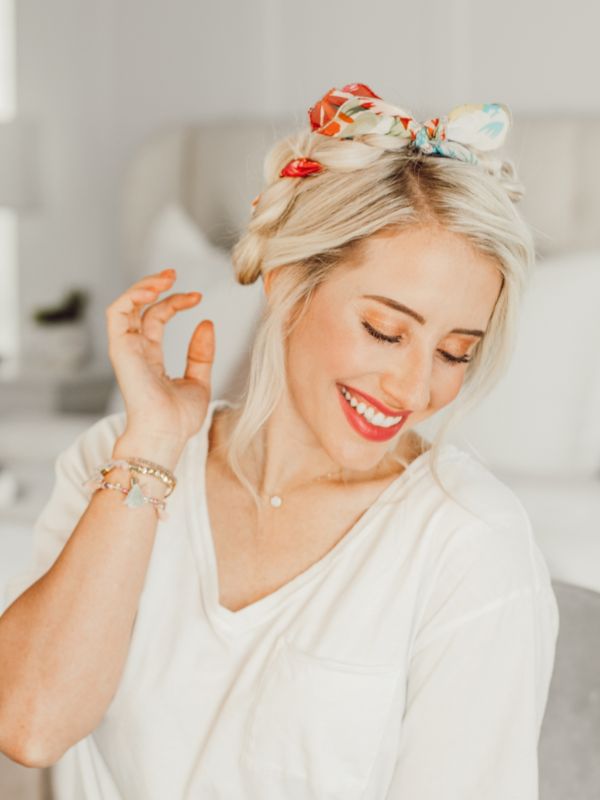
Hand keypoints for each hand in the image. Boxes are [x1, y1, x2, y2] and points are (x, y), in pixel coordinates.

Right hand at [105, 268, 213, 444]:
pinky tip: (154, 290)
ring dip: (143, 286)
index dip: (175, 302)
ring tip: (166, 278)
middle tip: (174, 274)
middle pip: (139, 307)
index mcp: (150, 357)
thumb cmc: (179, 419)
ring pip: (125, 306)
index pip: (156, 318)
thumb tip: (206, 322)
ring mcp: (126, 349)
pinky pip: (117, 313)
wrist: (166, 435)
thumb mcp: (198, 380)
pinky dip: (132, 296)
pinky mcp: (120, 349)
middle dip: (155, 286)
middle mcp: (135, 351)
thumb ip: (201, 353)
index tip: (198, 297)